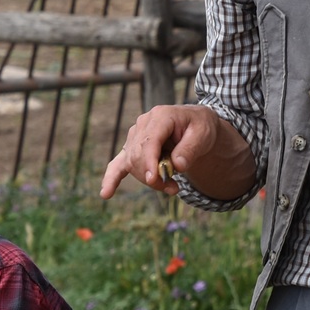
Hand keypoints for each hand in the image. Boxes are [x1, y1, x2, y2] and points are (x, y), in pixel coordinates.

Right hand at [100, 104, 228, 198]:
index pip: (149, 141)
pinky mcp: (132, 148)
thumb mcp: (204, 134)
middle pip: (138, 155)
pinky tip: (105, 194)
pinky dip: (111, 178)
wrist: (195, 125)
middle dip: (153, 176)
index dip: (149, 161)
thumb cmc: (200, 127)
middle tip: (174, 188)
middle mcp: (143, 123)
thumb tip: (177, 166)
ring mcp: (135, 136)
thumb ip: (190, 149)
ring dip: (148, 180)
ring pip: (132, 163)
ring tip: (171, 187)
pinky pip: (118, 164)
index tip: (153, 179)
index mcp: (161, 116)